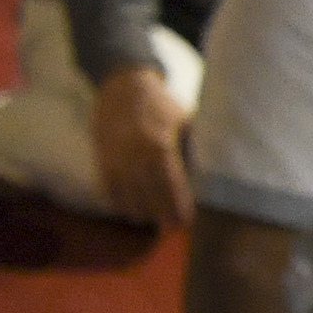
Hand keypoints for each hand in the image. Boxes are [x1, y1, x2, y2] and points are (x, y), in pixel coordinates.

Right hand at [89, 64, 193, 227]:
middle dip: (161, 213)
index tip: (187, 221)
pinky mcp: (100, 156)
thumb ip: (195, 147)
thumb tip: (211, 175)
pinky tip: (130, 210)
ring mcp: (114, 156)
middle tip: (173, 227)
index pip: (170, 183)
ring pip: (125, 194)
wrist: (122, 85)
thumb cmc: (162, 105)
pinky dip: (117, 201)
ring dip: (139, 211)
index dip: (178, 204)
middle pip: (148, 194)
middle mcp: (134, 153)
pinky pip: (107, 186)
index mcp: (159, 144)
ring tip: (153, 221)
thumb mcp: (185, 121)